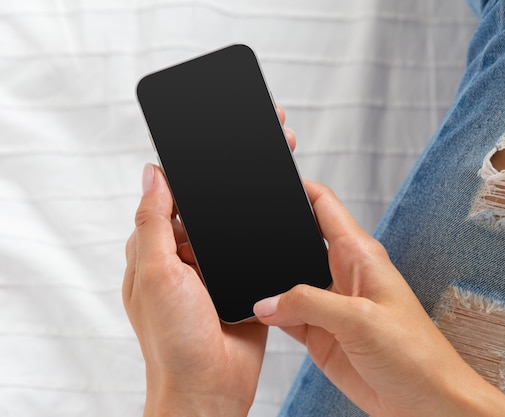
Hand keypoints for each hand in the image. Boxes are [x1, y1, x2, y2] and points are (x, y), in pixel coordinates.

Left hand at [122, 103, 295, 416]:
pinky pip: (257, 245)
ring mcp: (219, 266)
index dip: (195, 162)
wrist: (210, 388)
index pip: (176, 192)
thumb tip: (154, 173)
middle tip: (263, 136)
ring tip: (280, 160)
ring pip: (237, 220)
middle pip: (212, 200)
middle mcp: (189, 252)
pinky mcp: (246, 279)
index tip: (216, 133)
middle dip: (235, 169)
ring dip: (256, 192)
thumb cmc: (172, 341)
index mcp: (161, 246)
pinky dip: (269, 225)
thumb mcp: (155, 274)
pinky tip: (288, 204)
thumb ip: (153, 223)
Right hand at [254, 181, 504, 416]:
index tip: (267, 178)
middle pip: (298, 239)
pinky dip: (267, 312)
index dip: (297, 187)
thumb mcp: (361, 321)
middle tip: (238, 229)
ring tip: (236, 270)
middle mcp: (340, 274)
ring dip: (266, 278)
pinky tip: (251, 311)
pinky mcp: (319, 333)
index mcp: (359, 255)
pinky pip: (285, 314)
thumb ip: (309, 305)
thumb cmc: (416, 356)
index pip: (323, 205)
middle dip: (271, 234)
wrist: (426, 405)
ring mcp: (328, 304)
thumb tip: (267, 301)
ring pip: (286, 279)